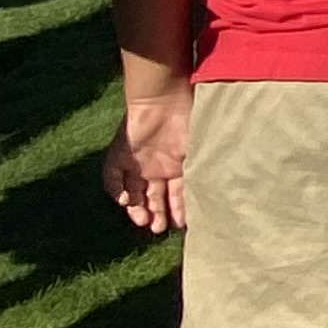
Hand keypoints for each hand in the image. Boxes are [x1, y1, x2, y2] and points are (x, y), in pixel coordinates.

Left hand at [103, 85, 191, 232]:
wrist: (164, 98)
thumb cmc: (189, 121)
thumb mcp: (200, 152)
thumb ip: (202, 173)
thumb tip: (215, 197)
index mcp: (178, 164)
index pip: (177, 193)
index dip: (179, 210)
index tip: (182, 225)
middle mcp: (157, 166)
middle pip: (153, 196)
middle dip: (156, 214)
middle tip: (157, 229)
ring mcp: (137, 161)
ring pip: (133, 192)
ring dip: (136, 209)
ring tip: (143, 222)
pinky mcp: (120, 154)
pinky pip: (112, 177)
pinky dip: (116, 191)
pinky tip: (126, 201)